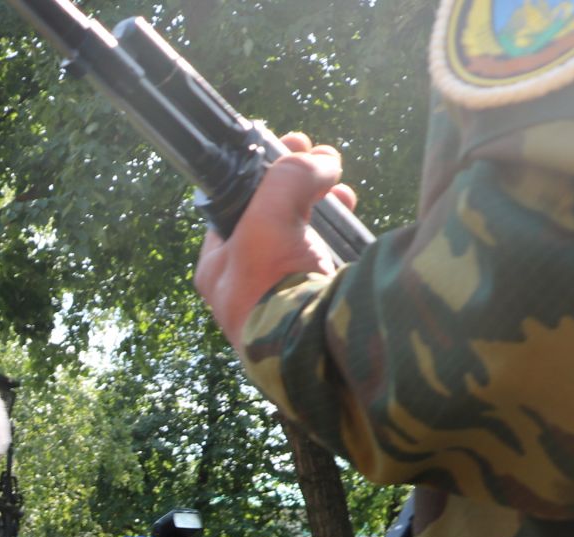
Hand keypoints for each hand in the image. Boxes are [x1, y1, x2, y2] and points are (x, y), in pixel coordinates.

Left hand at [194, 132, 356, 350]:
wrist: (313, 354)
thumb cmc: (275, 290)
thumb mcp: (269, 216)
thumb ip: (289, 177)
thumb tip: (321, 161)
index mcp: (219, 268)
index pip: (236, 204)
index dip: (265, 170)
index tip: (292, 145)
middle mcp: (245, 286)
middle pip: (272, 217)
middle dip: (300, 186)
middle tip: (323, 162)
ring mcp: (281, 300)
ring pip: (302, 237)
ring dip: (324, 208)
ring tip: (345, 193)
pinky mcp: (314, 309)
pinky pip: (326, 261)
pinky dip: (340, 238)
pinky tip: (353, 222)